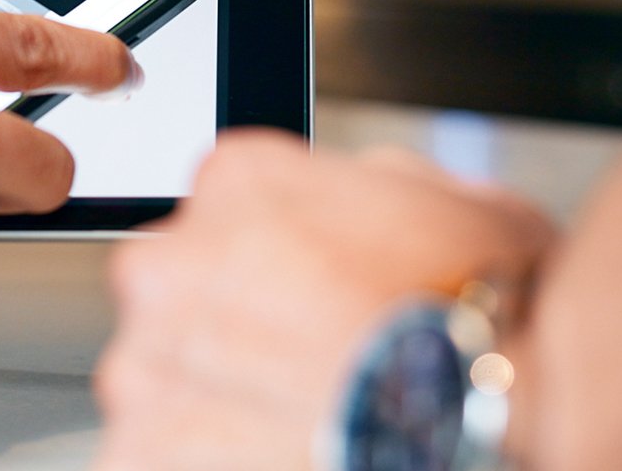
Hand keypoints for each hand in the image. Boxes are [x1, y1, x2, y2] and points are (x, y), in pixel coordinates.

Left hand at [94, 134, 554, 470]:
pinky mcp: (140, 446)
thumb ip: (383, 182)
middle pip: (187, 283)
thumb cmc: (481, 324)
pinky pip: (159, 446)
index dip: (285, 246)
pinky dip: (206, 455)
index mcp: (239, 179)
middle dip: (239, 319)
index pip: (233, 199)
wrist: (473, 420)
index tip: (318, 282)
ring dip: (219, 393)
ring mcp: (146, 358)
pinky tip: (270, 453)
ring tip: (303, 414)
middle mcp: (171, 257)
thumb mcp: (468, 202)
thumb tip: (374, 188)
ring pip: (167, 369)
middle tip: (314, 357)